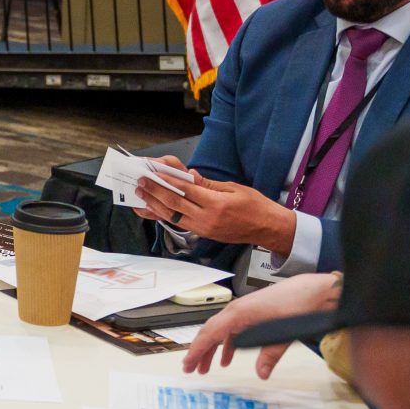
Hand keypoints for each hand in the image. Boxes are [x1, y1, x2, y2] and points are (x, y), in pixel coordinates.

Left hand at [135, 167, 296, 256]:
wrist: (268, 229)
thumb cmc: (256, 206)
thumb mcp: (234, 188)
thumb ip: (209, 184)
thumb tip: (191, 175)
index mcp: (217, 204)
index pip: (185, 191)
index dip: (167, 181)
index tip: (153, 174)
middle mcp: (207, 219)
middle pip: (174, 204)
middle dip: (155, 192)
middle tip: (141, 183)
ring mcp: (203, 229)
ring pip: (172, 216)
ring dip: (154, 205)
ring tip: (142, 195)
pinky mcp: (203, 234)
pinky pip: (179, 223)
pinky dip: (164, 216)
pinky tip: (154, 209)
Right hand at [180, 273, 339, 376]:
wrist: (315, 290)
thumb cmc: (299, 304)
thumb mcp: (284, 333)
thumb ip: (270, 355)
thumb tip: (261, 374)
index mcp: (240, 313)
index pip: (211, 334)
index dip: (197, 350)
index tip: (188, 364)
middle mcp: (237, 310)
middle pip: (210, 332)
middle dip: (199, 351)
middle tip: (191, 369)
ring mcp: (244, 310)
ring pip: (220, 332)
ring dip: (212, 350)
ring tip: (207, 368)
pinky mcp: (252, 313)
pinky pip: (232, 330)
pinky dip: (227, 344)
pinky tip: (228, 358)